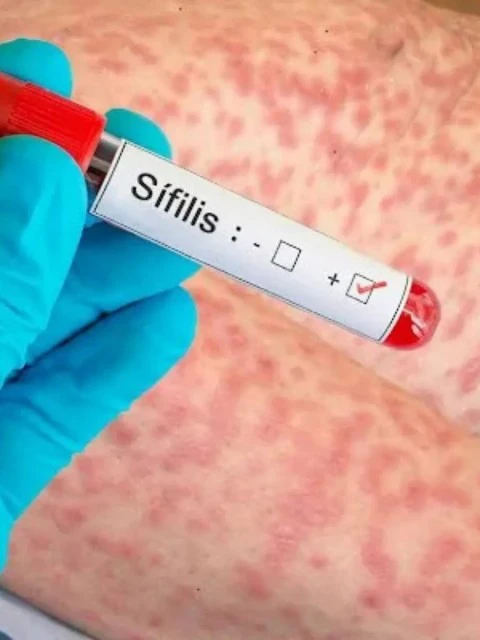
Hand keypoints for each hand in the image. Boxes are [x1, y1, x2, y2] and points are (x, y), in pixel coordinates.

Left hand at [0, 38, 198, 571]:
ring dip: (122, 275)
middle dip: (80, 197)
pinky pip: (64, 404)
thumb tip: (40, 175)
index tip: (46, 75)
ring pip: (45, 324)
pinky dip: (122, 364)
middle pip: (6, 252)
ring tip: (181, 236)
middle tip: (142, 155)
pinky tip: (171, 320)